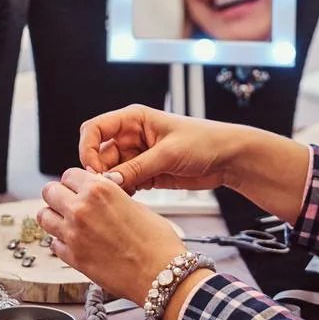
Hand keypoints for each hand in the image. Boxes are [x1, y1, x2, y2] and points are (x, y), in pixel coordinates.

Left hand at [38, 168, 187, 304]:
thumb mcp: (137, 205)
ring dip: (55, 216)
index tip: (80, 186)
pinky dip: (62, 241)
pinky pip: (53, 243)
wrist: (160, 273)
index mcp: (100, 190)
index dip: (76, 181)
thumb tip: (99, 195)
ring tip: (70, 221)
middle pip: (49, 191)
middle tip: (71, 201)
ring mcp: (72, 234)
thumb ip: (111, 196)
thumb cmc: (157, 241)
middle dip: (59, 194)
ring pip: (44, 216)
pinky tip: (79, 242)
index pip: (69, 174)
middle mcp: (81, 209)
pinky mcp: (71, 258)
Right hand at [79, 103, 311, 225]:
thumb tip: (107, 182)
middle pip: (99, 155)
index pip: (95, 129)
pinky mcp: (147, 174)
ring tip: (121, 197)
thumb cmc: (205, 141)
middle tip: (107, 191)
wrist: (230, 158)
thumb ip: (136, 168)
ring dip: (112, 186)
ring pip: (110, 173)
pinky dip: (124, 193)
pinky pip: (125, 184)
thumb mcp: (168, 153)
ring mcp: (139, 156)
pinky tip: (131, 200)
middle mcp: (133, 137)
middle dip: (100, 173)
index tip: (93, 169)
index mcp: (134, 119)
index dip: (88, 149)